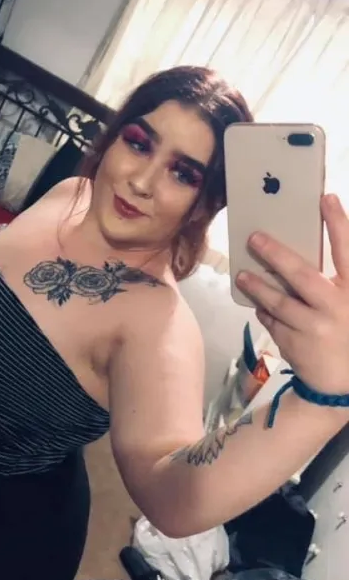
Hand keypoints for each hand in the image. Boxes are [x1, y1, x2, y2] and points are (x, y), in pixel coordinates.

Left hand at [236, 194, 348, 394]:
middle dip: (276, 254)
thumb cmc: (348, 331)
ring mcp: (313, 327)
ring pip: (278, 302)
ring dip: (257, 286)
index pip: (348, 251)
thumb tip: (301, 256)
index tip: (325, 198)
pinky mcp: (294, 344)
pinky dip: (264, 312)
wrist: (345, 381)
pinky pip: (272, 321)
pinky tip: (258, 305)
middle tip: (254, 238)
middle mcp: (336, 307)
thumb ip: (338, 280)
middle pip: (301, 275)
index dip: (338, 223)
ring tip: (241, 275)